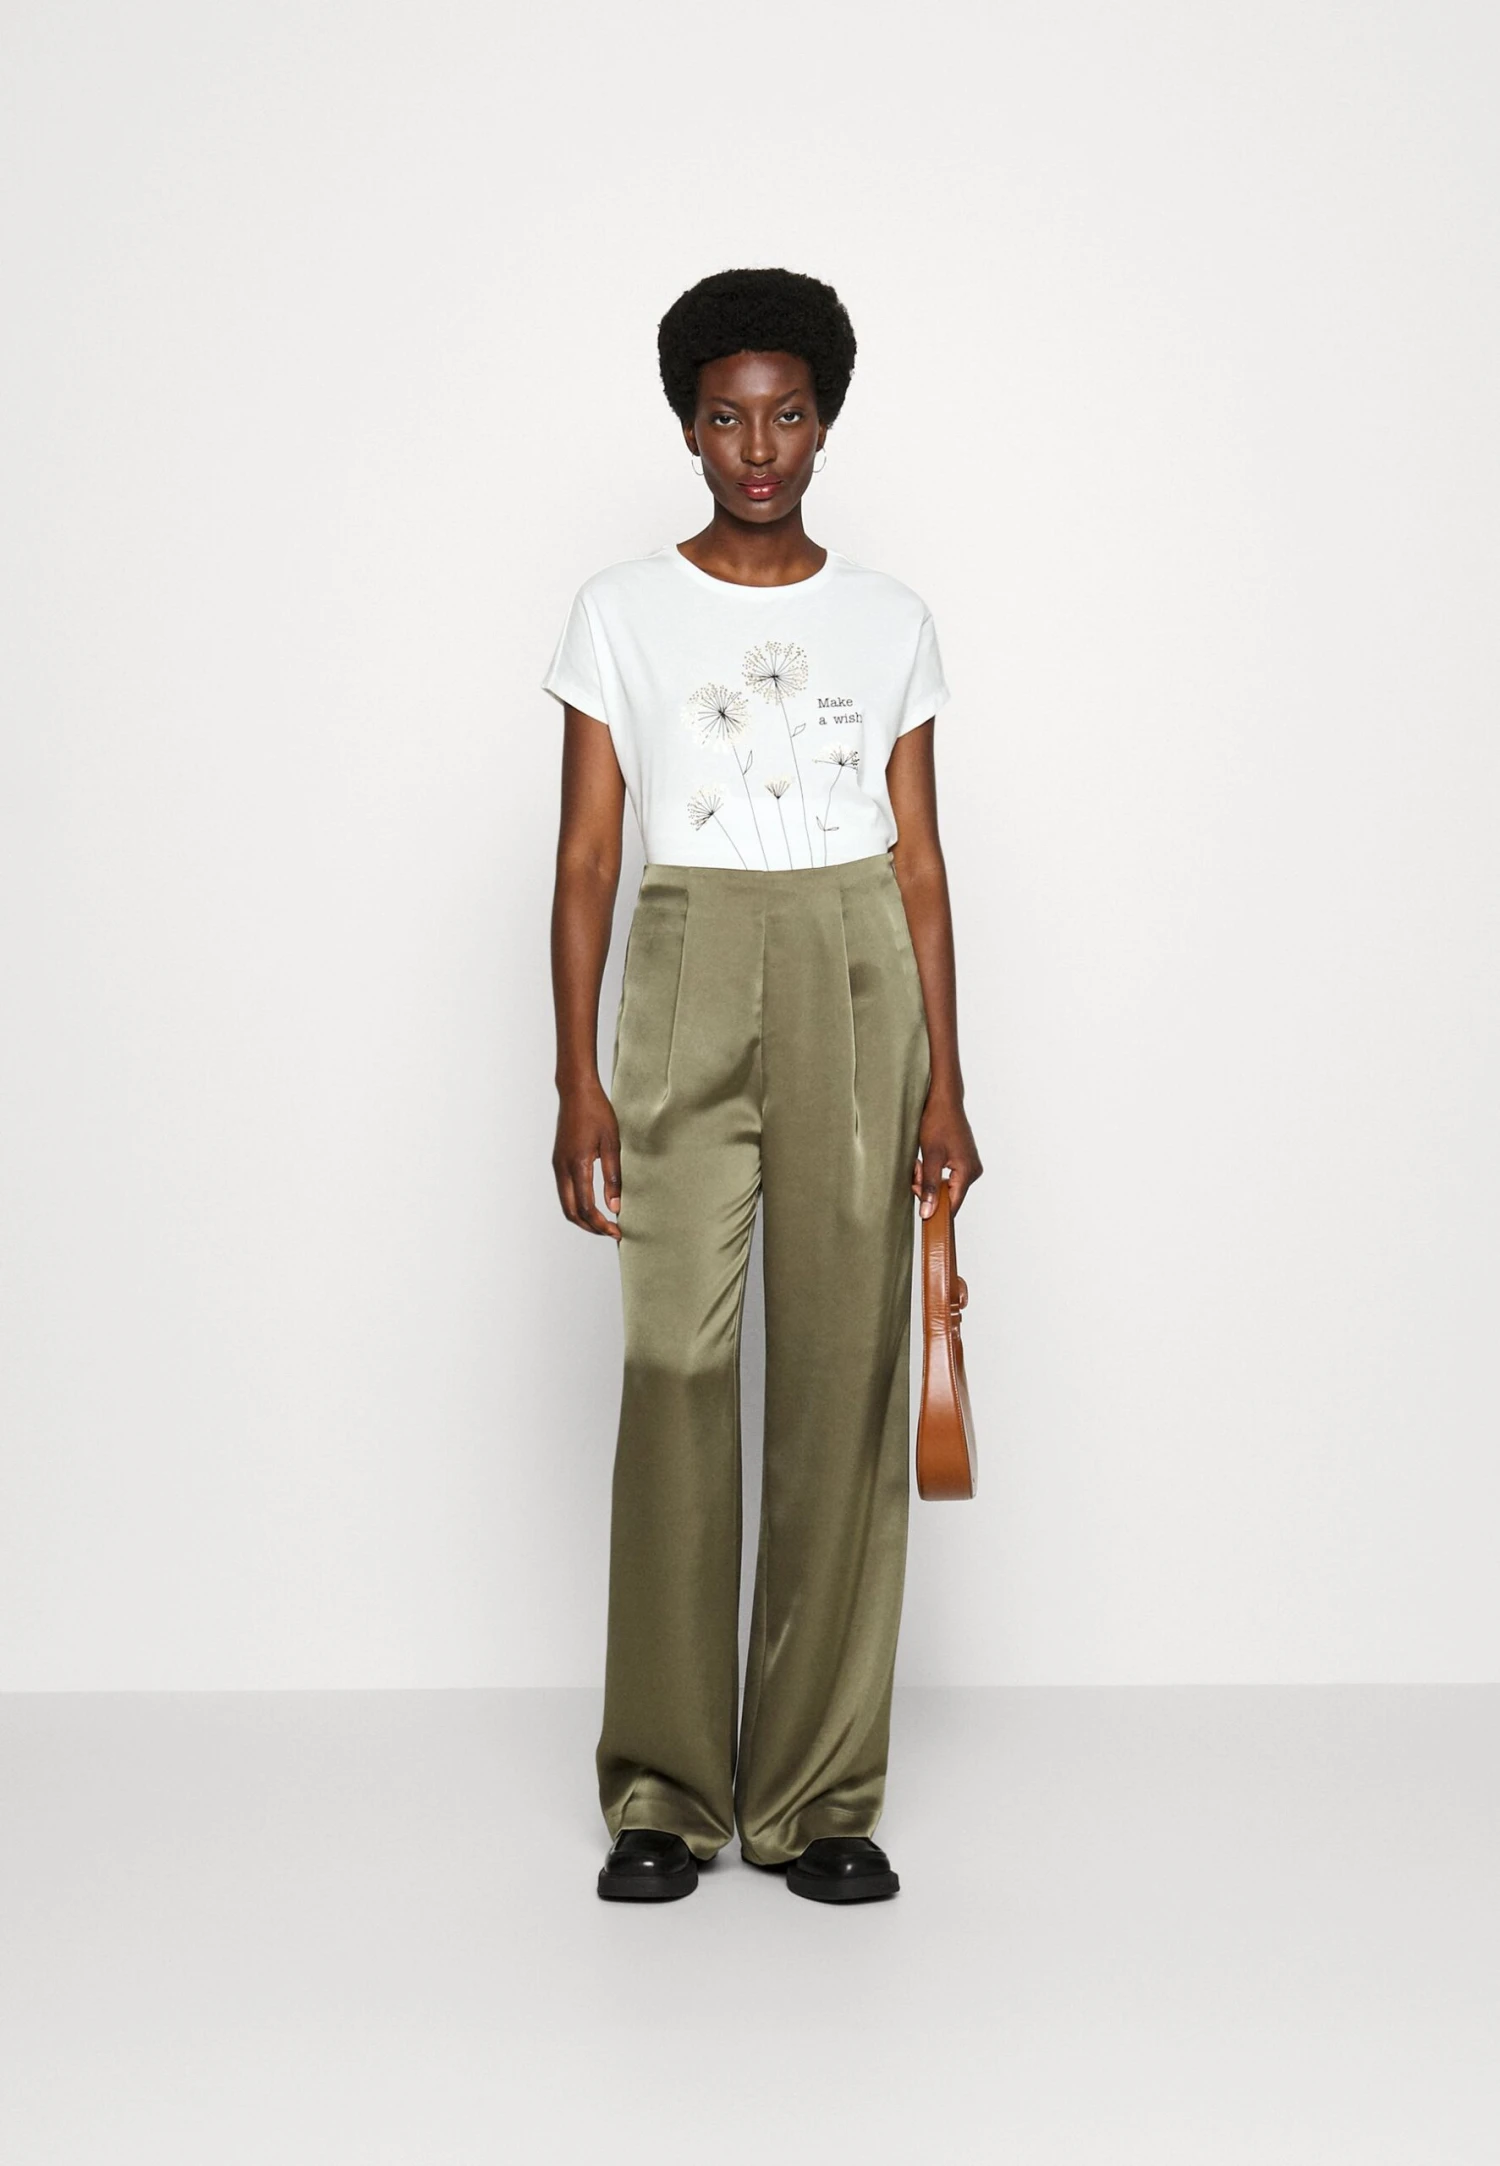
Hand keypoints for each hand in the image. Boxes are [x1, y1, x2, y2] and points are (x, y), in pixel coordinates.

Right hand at [553, 1081, 622, 1239]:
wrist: (576, 1092)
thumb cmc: (597, 1113)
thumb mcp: (612, 1144)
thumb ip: (613, 1176)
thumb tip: (616, 1206)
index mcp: (577, 1165)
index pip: (586, 1208)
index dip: (601, 1225)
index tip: (617, 1231)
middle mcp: (562, 1168)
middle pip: (571, 1212)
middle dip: (590, 1227)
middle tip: (611, 1232)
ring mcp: (557, 1165)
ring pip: (566, 1203)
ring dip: (583, 1217)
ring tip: (603, 1222)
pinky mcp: (558, 1160)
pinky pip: (565, 1191)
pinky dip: (577, 1204)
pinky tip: (593, 1204)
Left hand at [912, 1090, 982, 1217]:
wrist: (943, 1100)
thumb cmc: (938, 1122)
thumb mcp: (930, 1157)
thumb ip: (929, 1186)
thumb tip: (928, 1212)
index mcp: (968, 1172)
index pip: (953, 1204)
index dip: (936, 1211)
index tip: (921, 1216)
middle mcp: (973, 1171)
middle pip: (947, 1195)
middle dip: (927, 1189)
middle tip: (914, 1174)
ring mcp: (969, 1166)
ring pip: (944, 1186)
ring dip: (928, 1180)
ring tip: (919, 1164)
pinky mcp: (963, 1161)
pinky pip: (946, 1176)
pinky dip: (933, 1173)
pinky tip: (924, 1161)